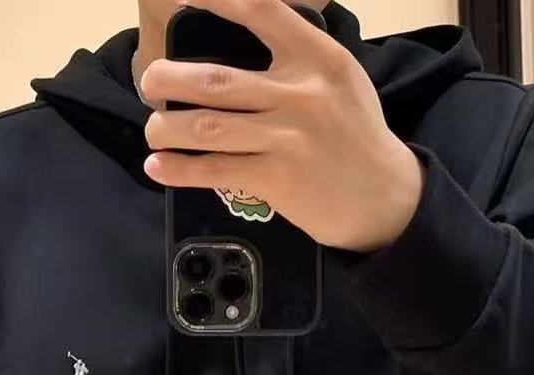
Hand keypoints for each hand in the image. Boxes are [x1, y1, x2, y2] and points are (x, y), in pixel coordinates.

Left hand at [140, 0, 424, 252]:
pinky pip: (215, 171)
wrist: (382, 197)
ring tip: (154, 128)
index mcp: (318, 58)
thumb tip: (243, 22)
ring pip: (207, 128)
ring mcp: (288, 139)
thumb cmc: (353, 132)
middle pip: (215, 80)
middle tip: (150, 82)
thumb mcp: (339, 77)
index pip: (260, 12)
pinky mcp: (277, 180)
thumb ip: (297, 52)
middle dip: (168, 80)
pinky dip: (179, 170)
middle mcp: (302, 94)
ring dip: (167, 128)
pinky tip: (158, 166)